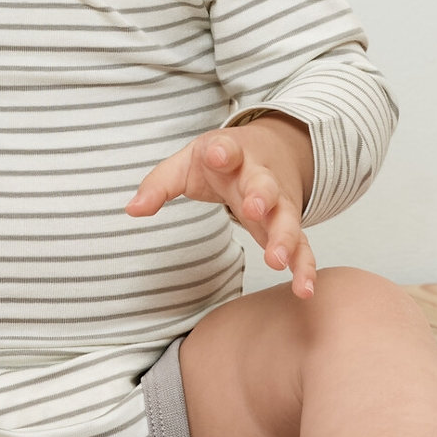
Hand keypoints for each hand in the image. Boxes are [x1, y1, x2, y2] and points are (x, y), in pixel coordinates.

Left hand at [124, 117, 317, 297]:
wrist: (274, 147)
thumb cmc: (222, 159)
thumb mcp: (188, 162)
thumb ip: (159, 185)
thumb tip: (131, 210)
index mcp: (232, 155)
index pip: (227, 149)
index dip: (222, 151)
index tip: (218, 153)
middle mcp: (260, 177)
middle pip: (264, 186)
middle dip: (262, 197)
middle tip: (255, 211)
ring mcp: (279, 202)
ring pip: (287, 219)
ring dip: (285, 238)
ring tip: (278, 260)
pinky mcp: (289, 225)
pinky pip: (303, 247)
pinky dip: (304, 267)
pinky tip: (305, 290)